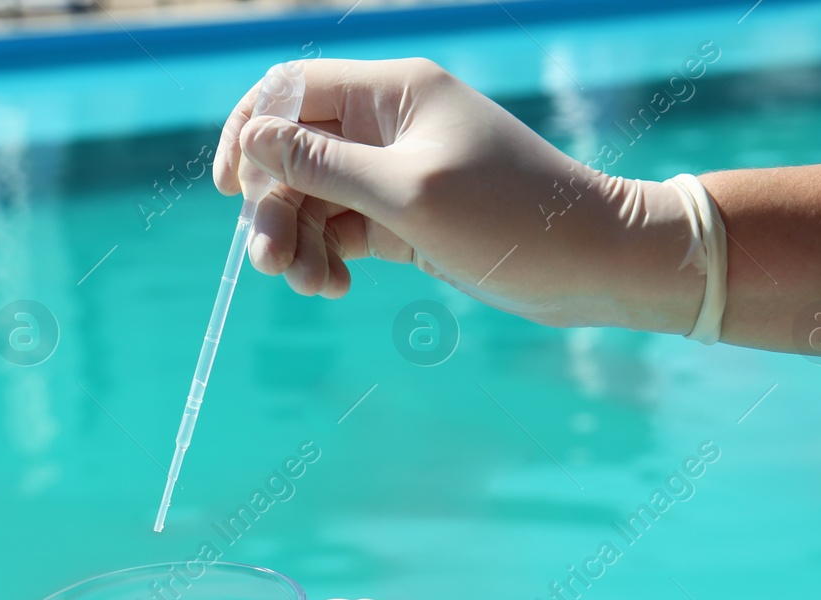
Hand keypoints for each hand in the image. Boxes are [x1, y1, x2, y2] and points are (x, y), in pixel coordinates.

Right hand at [213, 58, 703, 331]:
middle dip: (274, 208)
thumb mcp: (406, 193)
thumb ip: (323, 166)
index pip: (291, 90)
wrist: (590, 263)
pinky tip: (334, 287)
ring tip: (313, 286)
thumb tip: (253, 139)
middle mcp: (387, 126)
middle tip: (272, 264)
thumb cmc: (509, 217)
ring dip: (297, 241)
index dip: (249, 132)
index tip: (230, 189)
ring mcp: (394, 174)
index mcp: (392, 92)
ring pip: (312, 200)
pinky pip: (340, 231)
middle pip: (293, 155)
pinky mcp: (403, 220)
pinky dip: (327, 257)